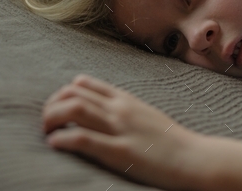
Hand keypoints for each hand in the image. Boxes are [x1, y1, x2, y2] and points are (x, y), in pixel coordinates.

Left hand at [42, 74, 199, 189]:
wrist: (195, 157)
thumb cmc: (172, 141)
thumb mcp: (146, 116)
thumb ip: (125, 110)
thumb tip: (104, 111)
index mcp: (126, 100)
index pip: (85, 84)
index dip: (63, 94)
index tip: (57, 109)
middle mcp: (120, 109)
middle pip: (73, 94)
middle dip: (51, 106)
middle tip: (47, 124)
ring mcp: (120, 128)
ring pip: (75, 110)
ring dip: (52, 119)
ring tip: (46, 133)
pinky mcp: (121, 151)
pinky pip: (86, 139)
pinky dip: (64, 140)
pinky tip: (54, 145)